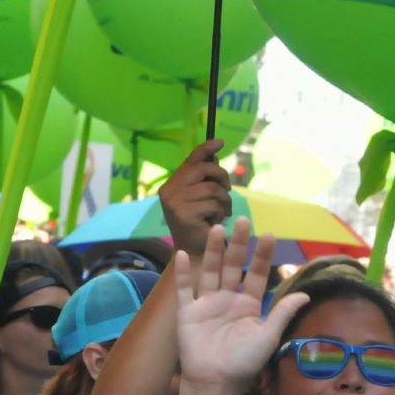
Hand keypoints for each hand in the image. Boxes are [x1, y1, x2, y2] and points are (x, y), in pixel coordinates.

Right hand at [159, 139, 232, 257]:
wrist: (194, 252)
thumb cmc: (199, 224)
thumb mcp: (199, 197)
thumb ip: (203, 178)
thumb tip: (214, 153)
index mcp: (171, 185)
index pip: (190, 160)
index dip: (206, 149)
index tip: (221, 142)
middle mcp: (168, 192)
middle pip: (204, 169)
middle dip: (222, 177)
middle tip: (226, 191)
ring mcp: (175, 203)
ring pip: (212, 188)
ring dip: (224, 200)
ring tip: (222, 212)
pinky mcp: (184, 215)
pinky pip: (213, 203)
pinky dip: (220, 212)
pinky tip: (214, 221)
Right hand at [174, 219, 306, 394]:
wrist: (215, 384)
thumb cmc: (244, 364)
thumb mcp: (268, 337)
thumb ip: (283, 313)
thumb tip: (306, 293)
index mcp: (248, 306)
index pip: (256, 274)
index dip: (261, 256)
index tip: (269, 235)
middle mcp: (227, 301)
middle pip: (233, 266)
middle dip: (238, 244)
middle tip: (243, 221)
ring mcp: (206, 305)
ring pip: (210, 271)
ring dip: (212, 251)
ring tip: (217, 229)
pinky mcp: (187, 313)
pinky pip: (184, 289)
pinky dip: (183, 273)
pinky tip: (181, 254)